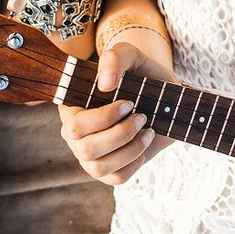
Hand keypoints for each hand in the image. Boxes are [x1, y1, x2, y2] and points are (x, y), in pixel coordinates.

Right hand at [58, 42, 175, 183]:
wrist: (163, 96)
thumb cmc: (140, 74)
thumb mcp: (130, 55)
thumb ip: (114, 57)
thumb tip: (105, 84)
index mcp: (71, 108)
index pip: (74, 126)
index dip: (102, 119)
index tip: (129, 103)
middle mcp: (75, 135)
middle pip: (85, 149)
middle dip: (120, 134)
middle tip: (141, 116)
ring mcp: (89, 156)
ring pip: (99, 167)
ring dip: (130, 149)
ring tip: (147, 129)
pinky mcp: (108, 171)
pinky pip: (117, 178)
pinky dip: (134, 162)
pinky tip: (144, 142)